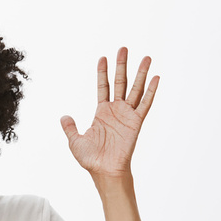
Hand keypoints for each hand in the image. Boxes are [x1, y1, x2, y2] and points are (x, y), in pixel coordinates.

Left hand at [60, 47, 158, 177]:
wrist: (104, 171)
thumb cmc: (91, 159)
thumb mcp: (75, 141)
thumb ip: (70, 127)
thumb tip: (64, 116)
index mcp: (101, 113)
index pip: (102, 87)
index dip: (102, 72)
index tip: (103, 57)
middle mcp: (115, 111)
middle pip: (119, 82)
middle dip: (122, 65)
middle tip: (124, 48)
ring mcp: (127, 115)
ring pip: (135, 89)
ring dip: (140, 73)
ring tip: (146, 57)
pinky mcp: (136, 122)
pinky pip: (145, 104)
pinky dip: (151, 92)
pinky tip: (156, 78)